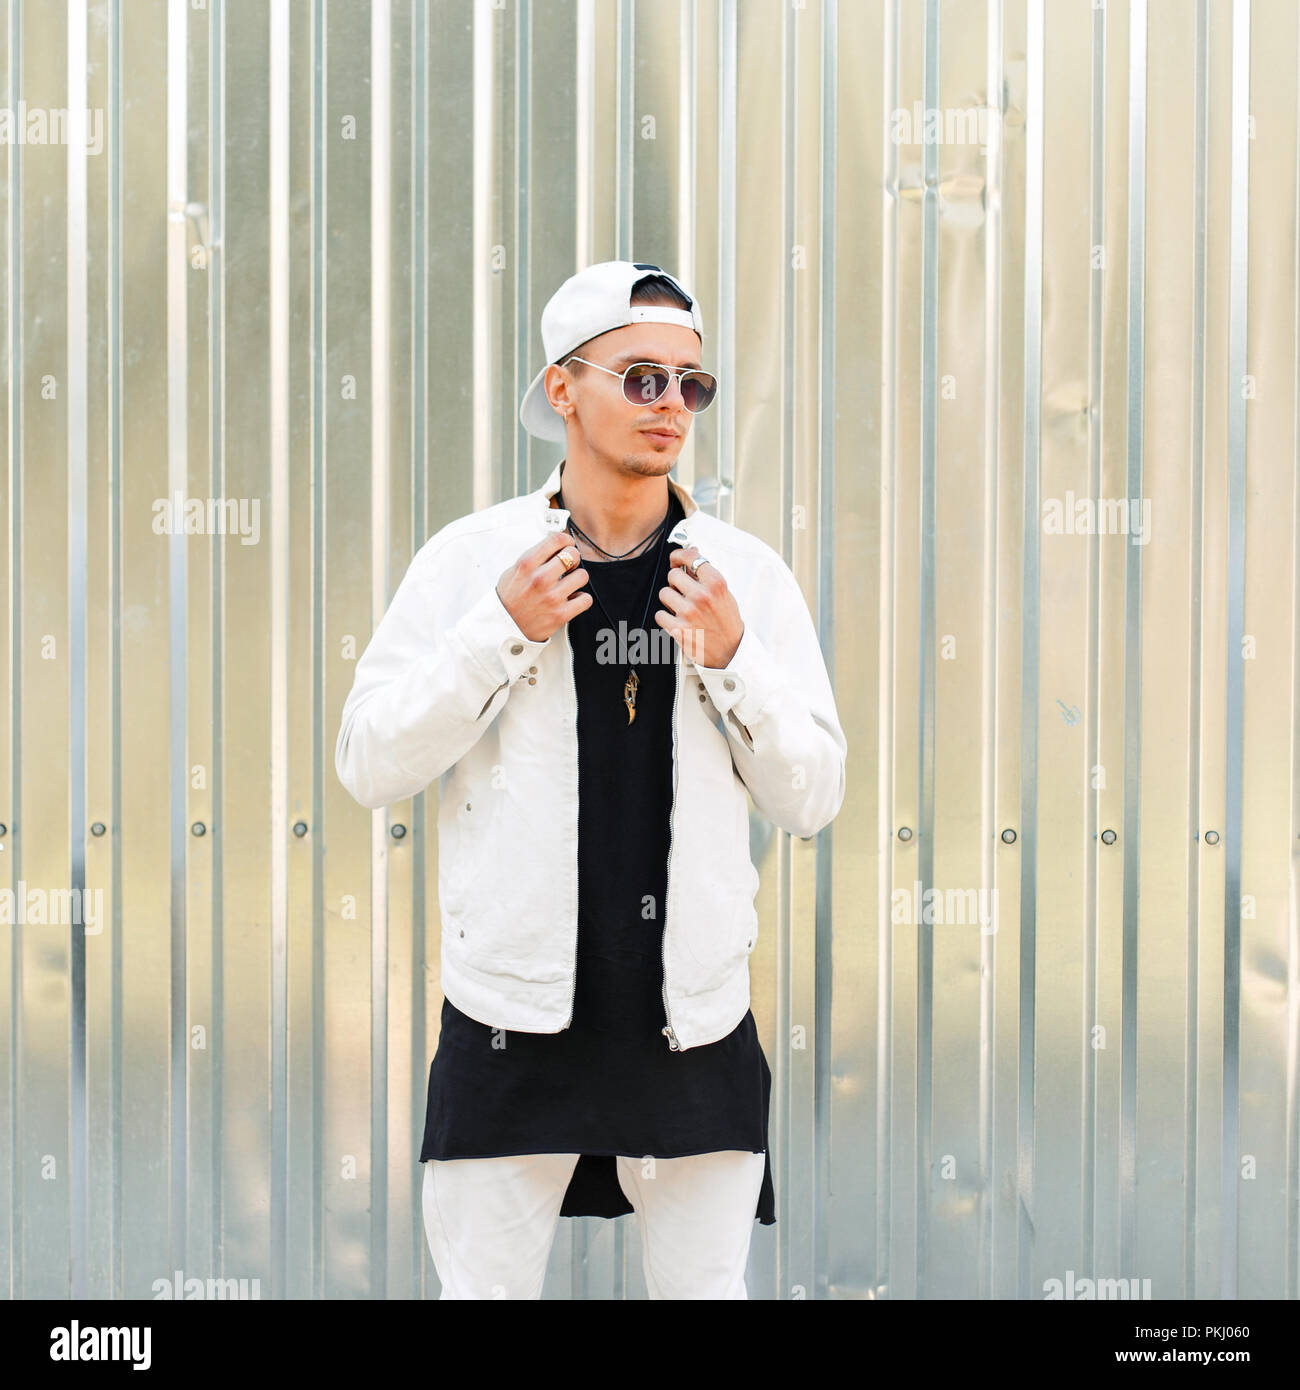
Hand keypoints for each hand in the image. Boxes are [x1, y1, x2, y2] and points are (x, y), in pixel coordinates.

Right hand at [496, 531, 591, 641]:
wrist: (503, 627)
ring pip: (582, 576)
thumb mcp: (513, 571)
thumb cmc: (508, 600)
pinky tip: (572, 599)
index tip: (567, 544)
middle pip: (573, 555)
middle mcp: (540, 579)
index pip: (556, 539)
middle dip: (573, 558)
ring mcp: (552, 597)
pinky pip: (585, 599)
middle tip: (568, 565)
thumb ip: (534, 558)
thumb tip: (553, 546)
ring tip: (568, 584)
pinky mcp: (561, 614)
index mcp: (527, 564)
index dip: (566, 540)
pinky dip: (581, 599)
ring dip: (577, 579)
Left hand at [655, 547, 743, 668]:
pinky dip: (666, 618)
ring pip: (664, 593)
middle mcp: (702, 596)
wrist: (731, 652)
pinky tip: (677, 620)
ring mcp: (689, 613)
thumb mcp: (724, 594)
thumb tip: (692, 555)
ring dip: (670, 600)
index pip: (691, 557)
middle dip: (675, 582)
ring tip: (681, 607)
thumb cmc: (727, 623)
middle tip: (682, 590)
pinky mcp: (678, 629)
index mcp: (716, 584)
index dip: (679, 556)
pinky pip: (660, 615)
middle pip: (673, 575)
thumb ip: (707, 576)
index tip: (676, 559)